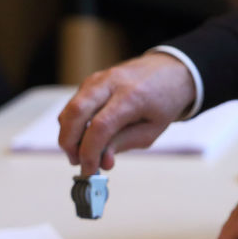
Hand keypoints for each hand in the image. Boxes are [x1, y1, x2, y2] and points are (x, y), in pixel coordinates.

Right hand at [59, 53, 196, 176]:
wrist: (169, 69)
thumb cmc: (163, 100)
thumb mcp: (152, 130)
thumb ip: (125, 143)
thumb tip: (103, 161)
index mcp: (132, 96)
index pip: (100, 126)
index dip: (89, 151)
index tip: (89, 169)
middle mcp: (110, 83)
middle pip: (75, 112)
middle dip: (69, 143)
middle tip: (76, 161)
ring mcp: (97, 79)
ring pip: (69, 109)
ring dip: (68, 136)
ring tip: (81, 152)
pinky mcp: (91, 82)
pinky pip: (73, 106)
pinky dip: (73, 125)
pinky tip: (86, 137)